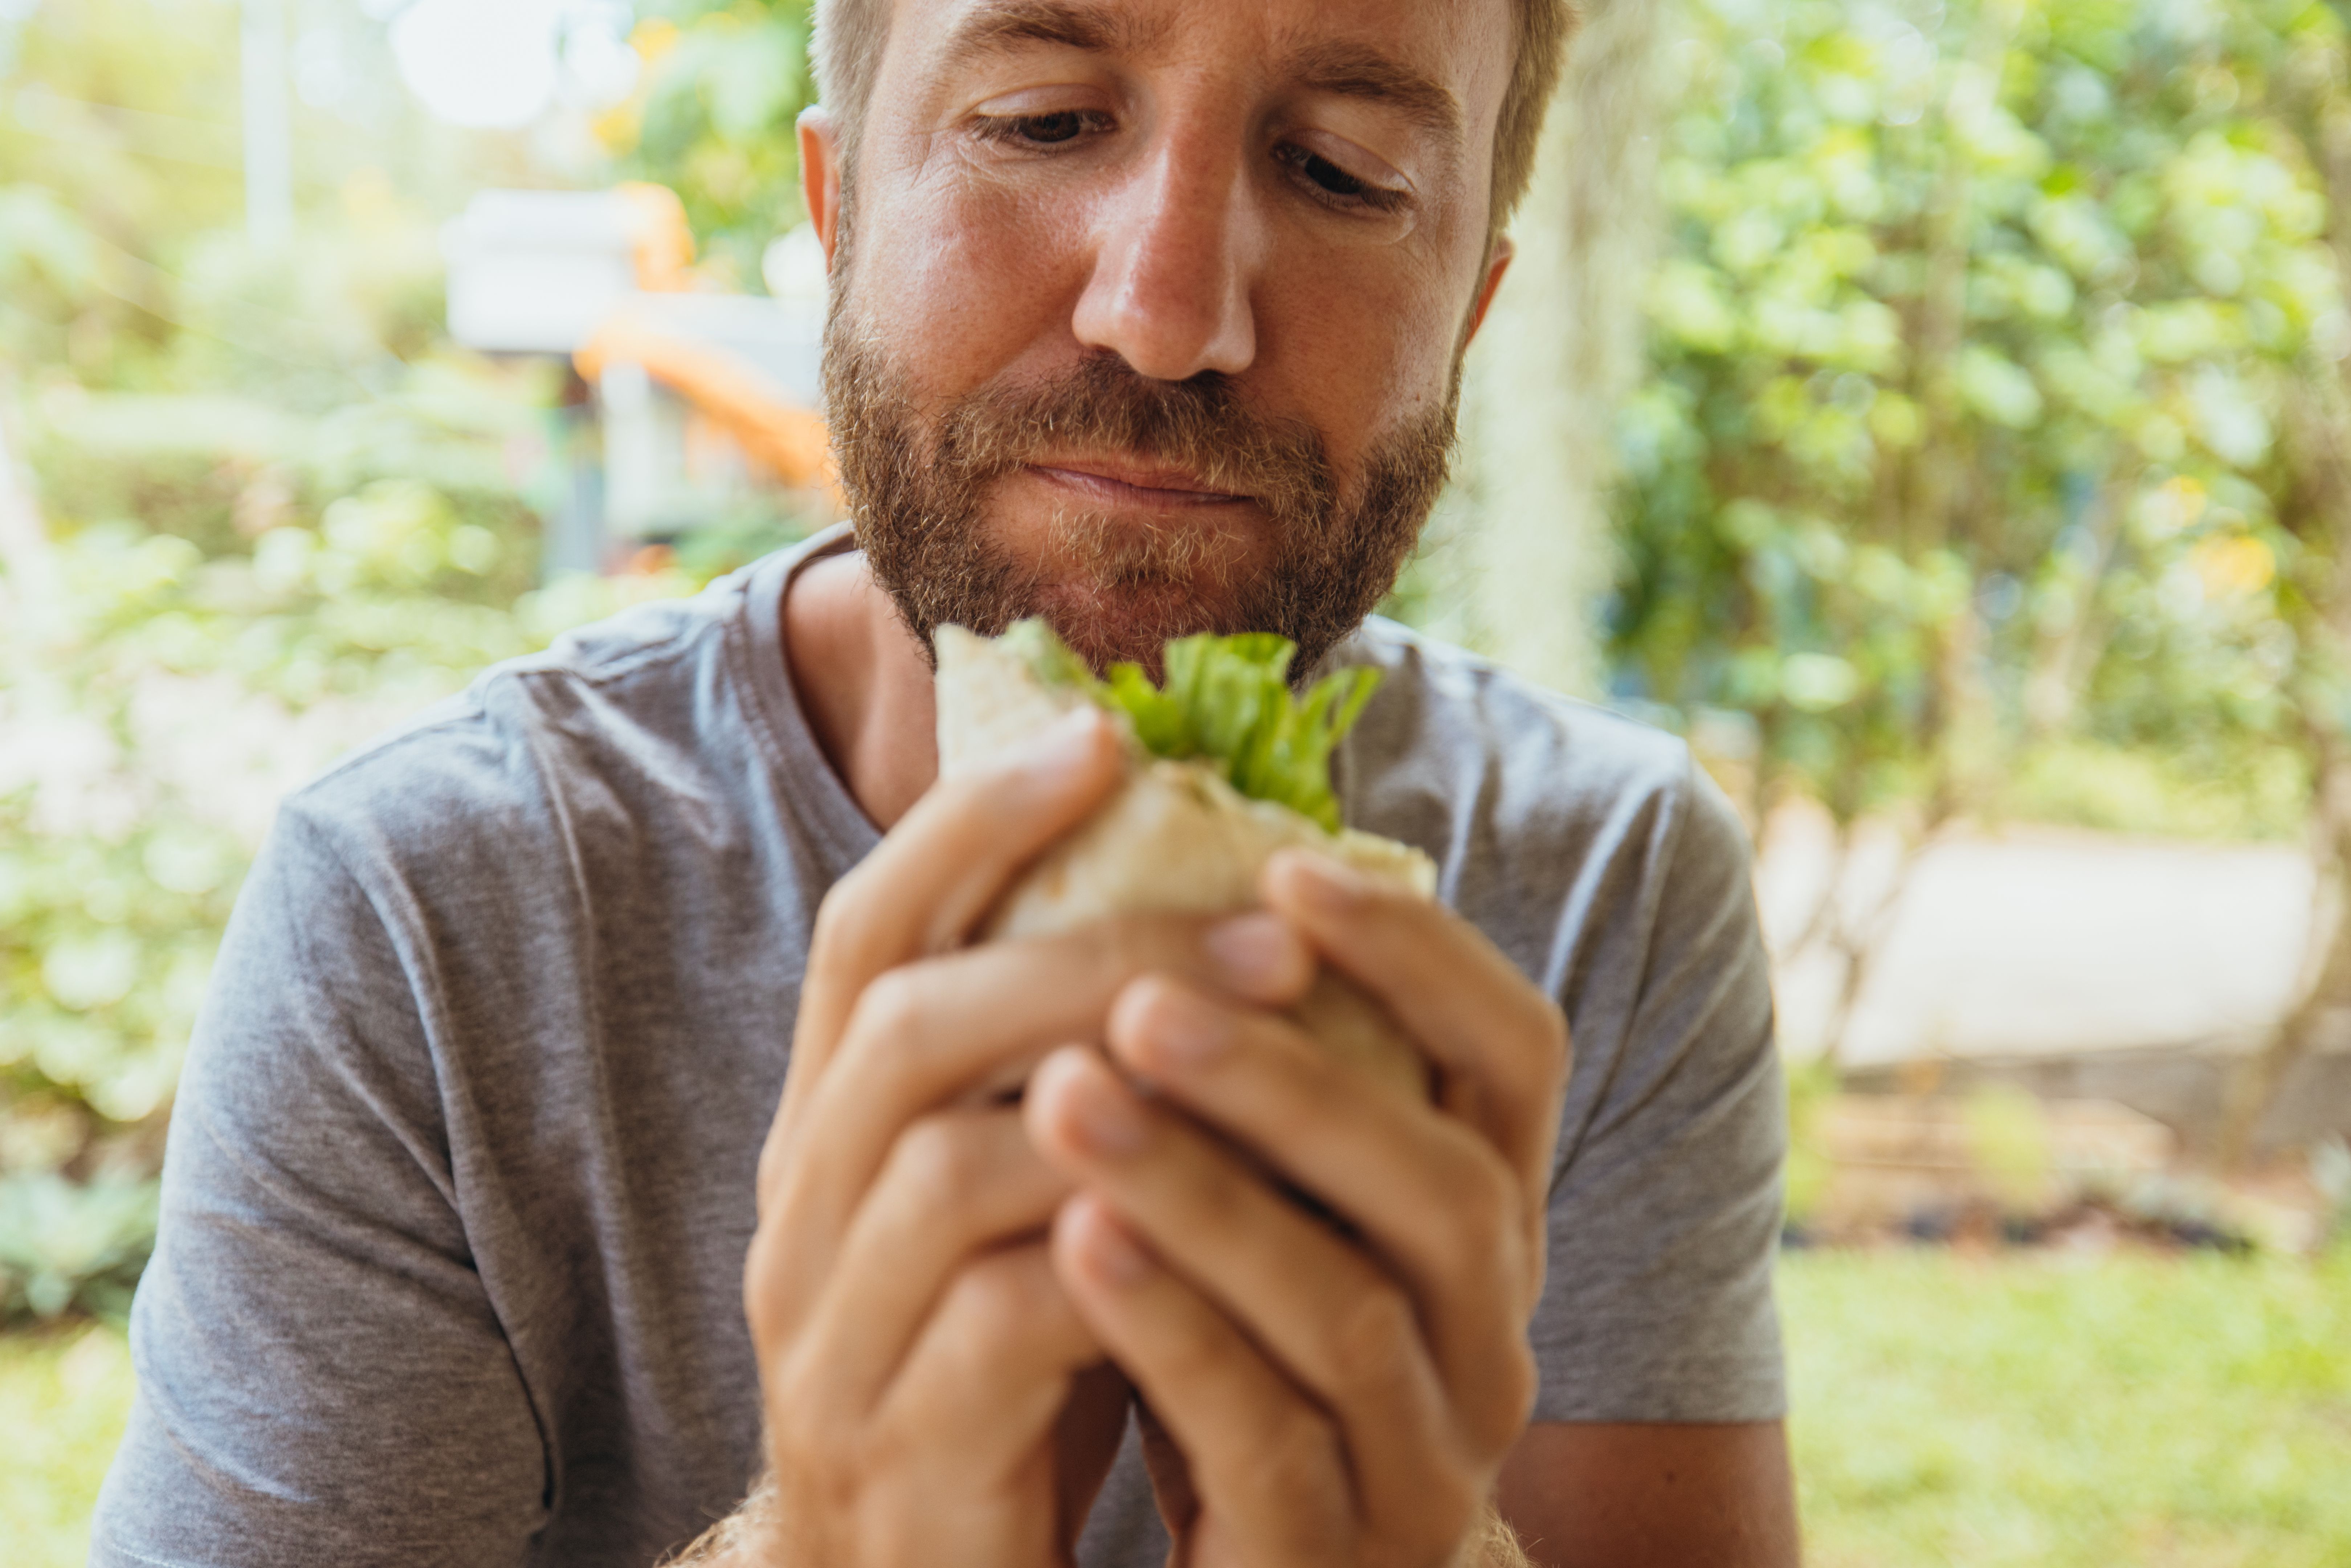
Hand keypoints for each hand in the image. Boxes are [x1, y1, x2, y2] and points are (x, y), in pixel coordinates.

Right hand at [742, 709, 1321, 1567]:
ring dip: (1121, 1095)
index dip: (971, 821)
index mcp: (829, 1133)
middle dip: (1092, 951)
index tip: (1099, 737)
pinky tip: (1222, 1226)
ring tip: (1269, 1050)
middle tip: (1266, 927)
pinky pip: (1005, 1324)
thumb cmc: (1008, 1370)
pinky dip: (1119, 1262)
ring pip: (950, 1165)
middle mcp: (802, 1215)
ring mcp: (830, 1336)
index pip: (866, 933)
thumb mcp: (1023, 1198)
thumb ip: (1057, 1075)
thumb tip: (1197, 911)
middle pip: (913, 1025)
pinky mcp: (898, 1448)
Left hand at [1025, 849, 1571, 1567]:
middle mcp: (1490, 1337)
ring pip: (1352, 1306)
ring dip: (1206, 1191)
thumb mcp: (1268, 1216)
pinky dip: (1171, 1326)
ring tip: (1067, 1099)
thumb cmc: (1231, 1362)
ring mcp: (1429, 1461)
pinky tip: (1073, 1243)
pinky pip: (1269, 1434)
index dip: (1422, 953)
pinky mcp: (1338, 1555)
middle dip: (1292, 1077)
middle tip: (1139, 1001)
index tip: (1287, 868)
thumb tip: (1183, 887)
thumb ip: (1259, 1097)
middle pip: (1444, 1182)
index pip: (1514, 1057)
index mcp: (1483, 1226)